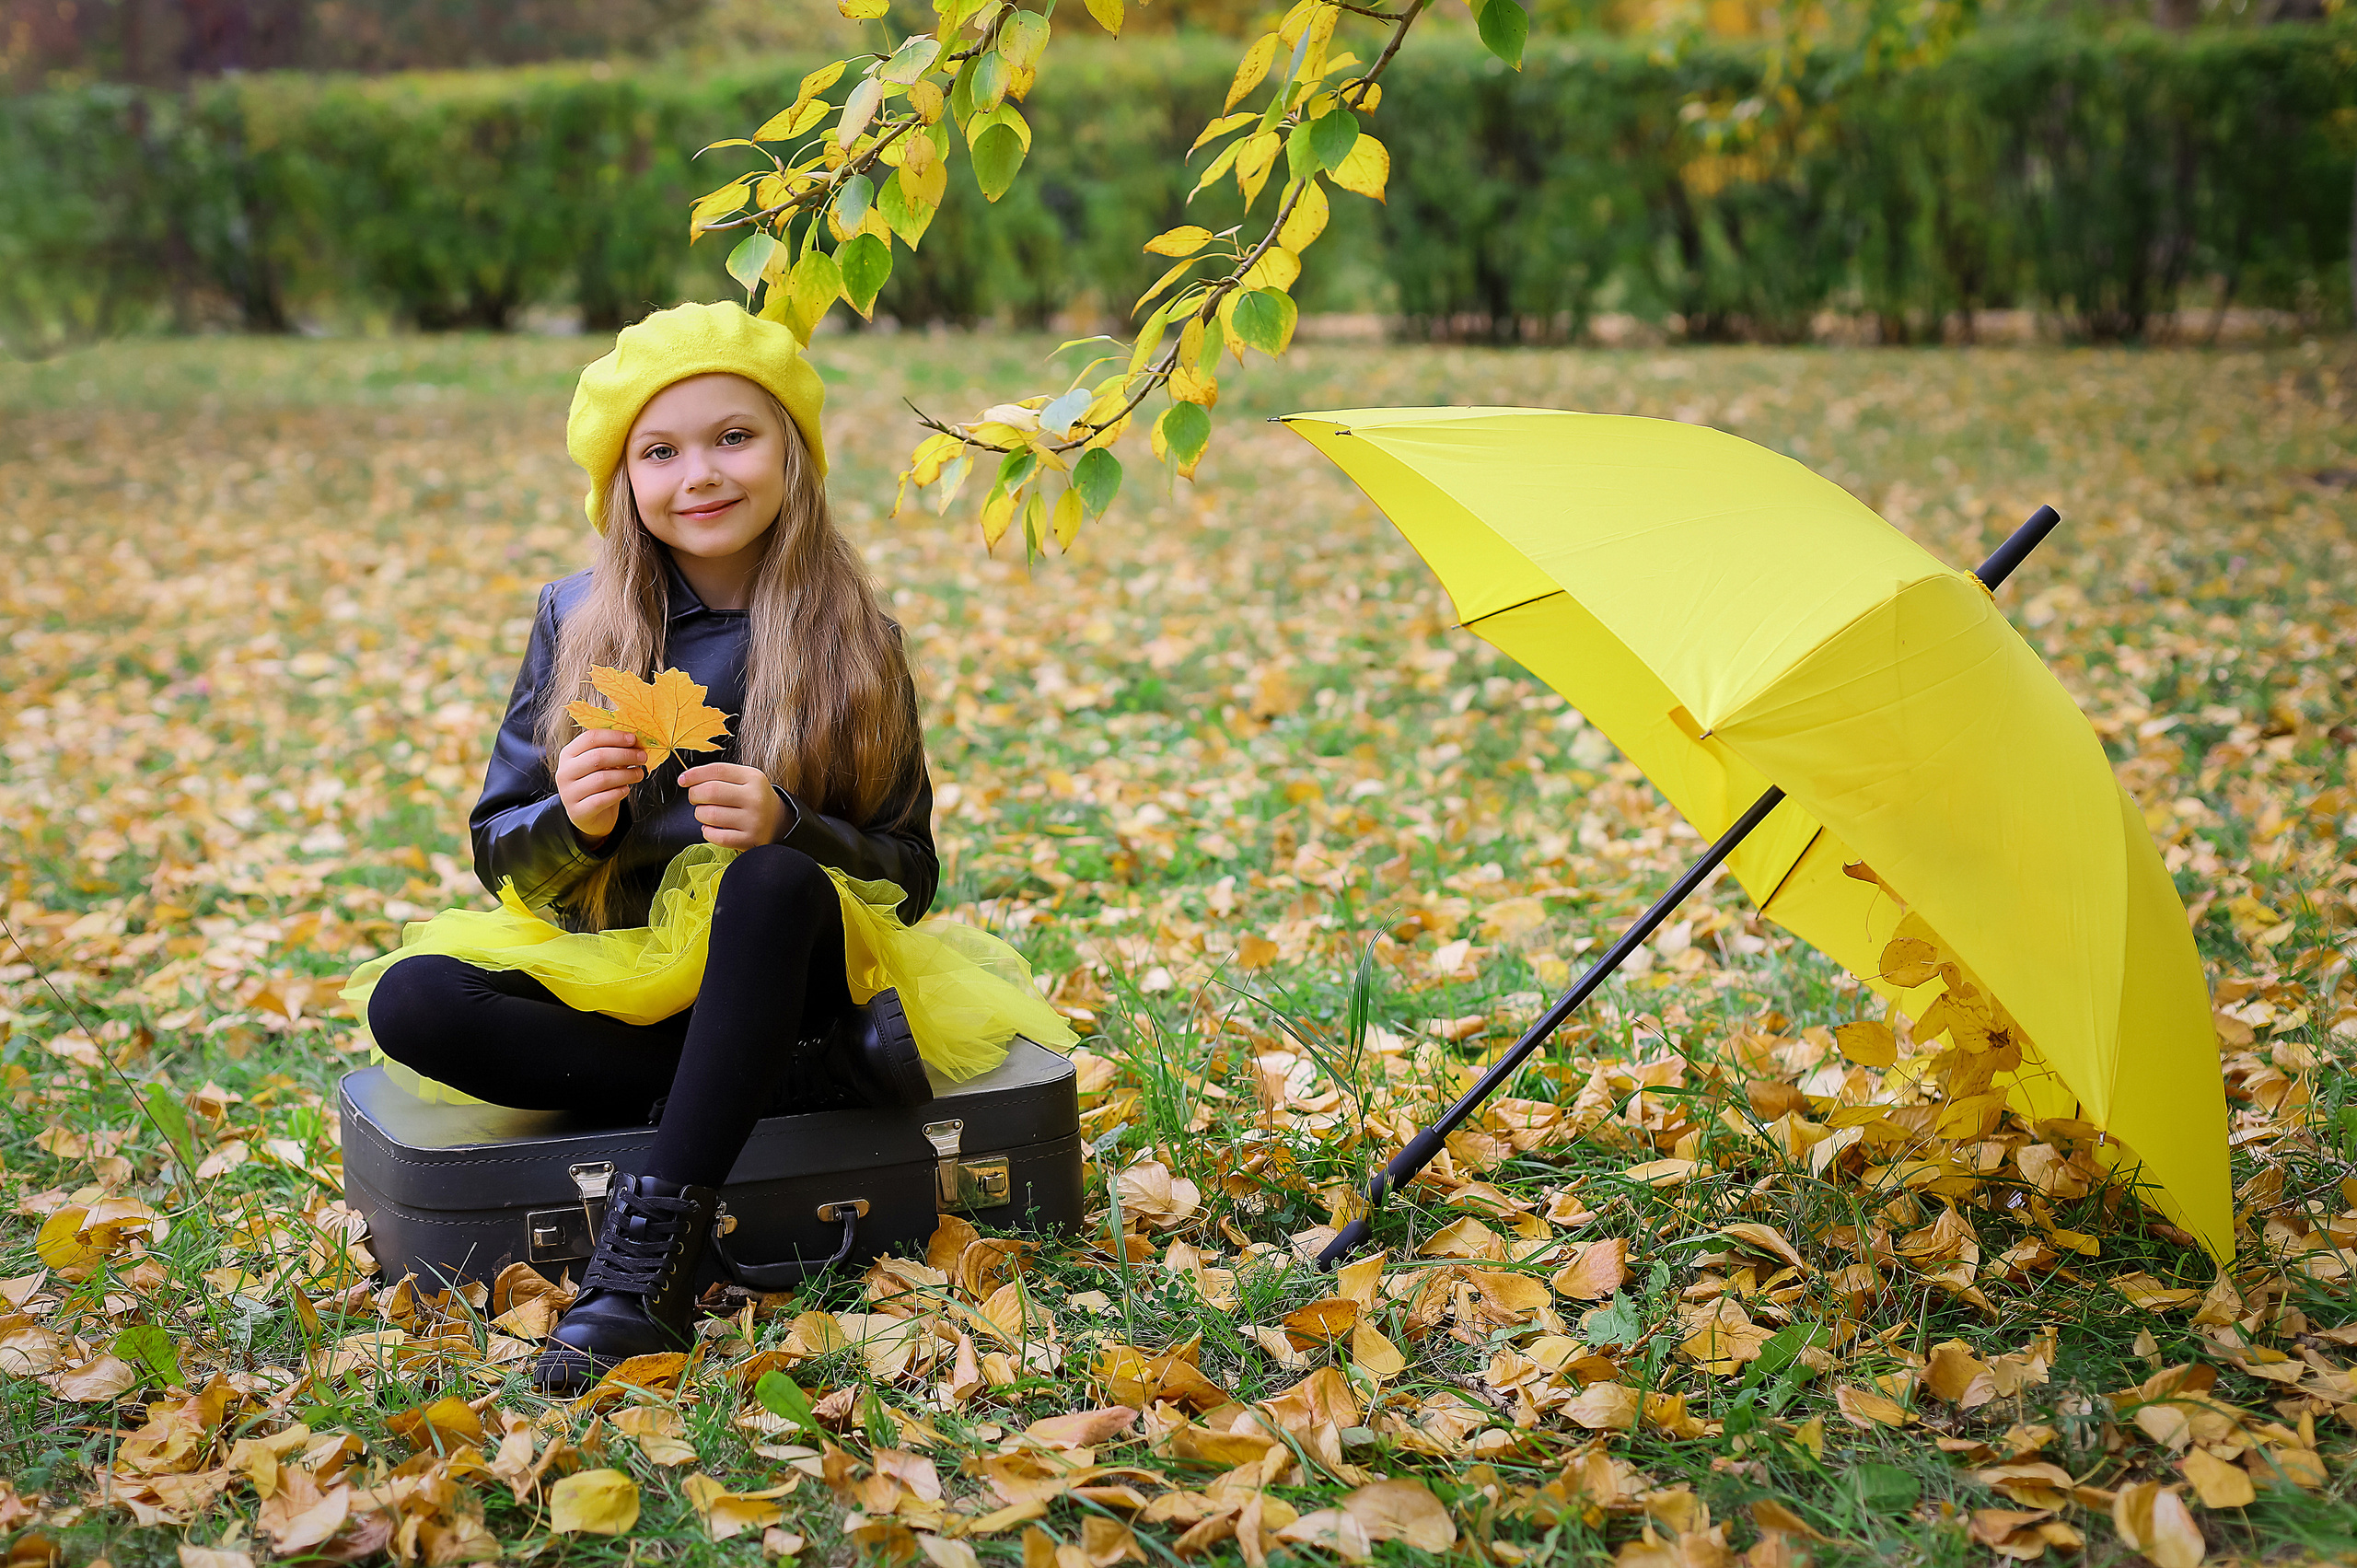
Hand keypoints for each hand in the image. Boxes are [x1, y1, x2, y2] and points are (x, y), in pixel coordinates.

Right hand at [556, 728, 646, 845]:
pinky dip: (618, 793)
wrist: (591, 816)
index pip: (590, 738)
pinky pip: (601, 799)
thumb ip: (613, 752)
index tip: (633, 739)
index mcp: (568, 754)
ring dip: (626, 775)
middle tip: (642, 757)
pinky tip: (626, 789)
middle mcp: (565, 772)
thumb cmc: (598, 786)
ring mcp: (568, 793)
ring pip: (601, 779)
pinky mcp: (577, 812)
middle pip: (597, 757)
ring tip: (638, 774)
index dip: (614, 737)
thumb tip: (635, 742)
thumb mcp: (602, 766)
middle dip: (624, 755)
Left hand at [679, 762, 788, 848]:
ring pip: (710, 815)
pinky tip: (712, 828)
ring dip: (700, 814)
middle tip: (695, 798)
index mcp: (754, 778)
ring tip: (706, 814)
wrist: (779, 822)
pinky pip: (717, 836)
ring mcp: (753, 821)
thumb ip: (719, 775)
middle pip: (711, 792)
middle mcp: (755, 798)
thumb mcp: (745, 779)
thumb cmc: (752, 798)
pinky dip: (708, 832)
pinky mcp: (750, 840)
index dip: (694, 774)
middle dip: (695, 795)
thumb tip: (686, 779)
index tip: (683, 780)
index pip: (717, 770)